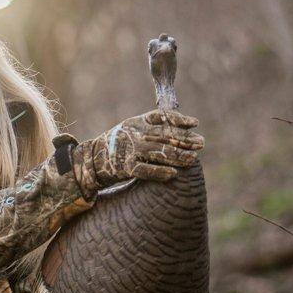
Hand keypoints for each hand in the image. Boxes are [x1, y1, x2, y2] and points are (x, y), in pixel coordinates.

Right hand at [72, 108, 203, 198]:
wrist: (91, 160)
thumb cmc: (117, 145)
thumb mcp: (130, 128)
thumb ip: (150, 127)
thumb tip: (179, 129)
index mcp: (136, 122)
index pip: (161, 118)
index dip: (179, 120)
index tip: (195, 123)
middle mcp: (133, 134)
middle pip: (164, 136)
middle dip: (185, 140)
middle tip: (201, 143)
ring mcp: (129, 151)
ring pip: (158, 153)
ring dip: (177, 156)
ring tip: (192, 159)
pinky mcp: (124, 167)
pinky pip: (145, 171)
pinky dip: (160, 172)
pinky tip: (173, 174)